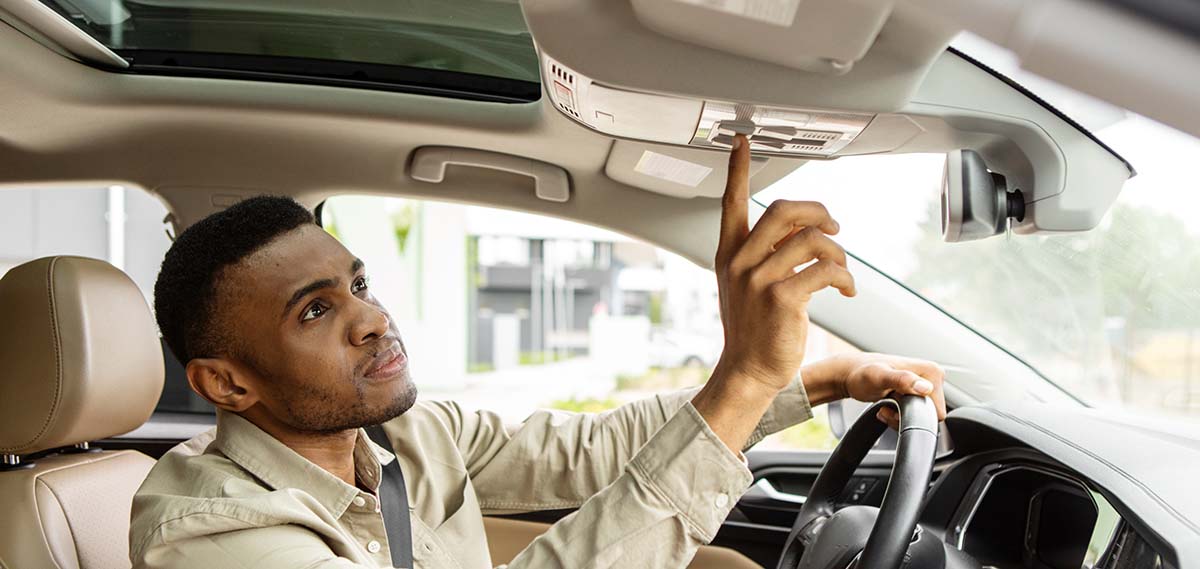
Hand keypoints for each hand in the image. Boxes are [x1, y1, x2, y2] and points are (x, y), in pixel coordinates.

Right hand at [712, 135, 855, 394]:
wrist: (748, 371)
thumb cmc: (753, 330)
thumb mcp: (746, 285)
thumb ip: (767, 253)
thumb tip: (806, 229)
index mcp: (728, 254)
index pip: (730, 201)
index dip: (737, 169)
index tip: (740, 141)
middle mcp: (739, 262)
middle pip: (783, 210)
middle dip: (818, 211)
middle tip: (834, 226)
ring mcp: (758, 279)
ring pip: (812, 240)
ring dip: (838, 252)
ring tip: (842, 272)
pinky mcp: (782, 298)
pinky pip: (825, 270)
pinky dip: (844, 277)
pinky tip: (846, 290)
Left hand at [808, 353, 946, 428]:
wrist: (851, 374)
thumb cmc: (861, 373)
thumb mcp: (879, 376)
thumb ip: (902, 380)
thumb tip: (925, 388)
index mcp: (931, 371)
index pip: (937, 411)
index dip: (915, 415)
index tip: (895, 405)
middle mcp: (932, 377)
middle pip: (930, 415)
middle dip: (907, 417)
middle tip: (888, 406)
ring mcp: (925, 386)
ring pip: (922, 418)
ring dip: (902, 418)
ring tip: (886, 406)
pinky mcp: (917, 393)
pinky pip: (915, 415)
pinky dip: (900, 416)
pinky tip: (888, 406)